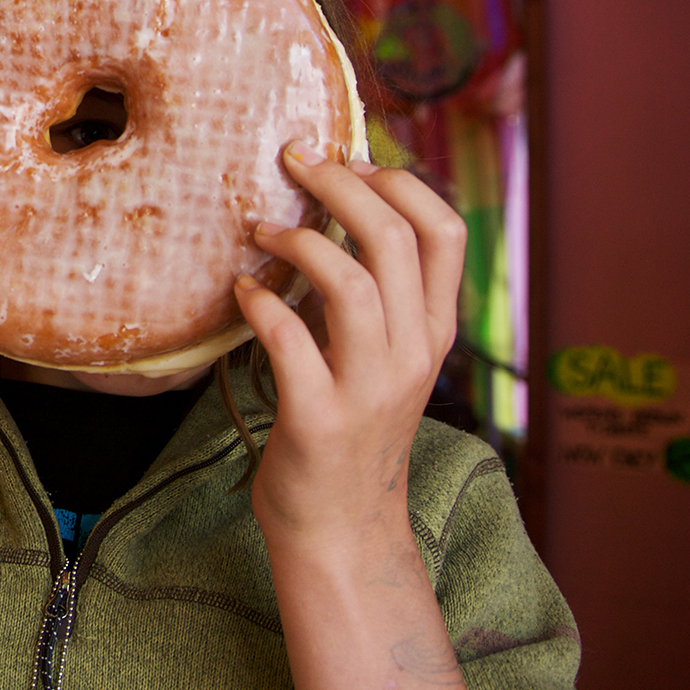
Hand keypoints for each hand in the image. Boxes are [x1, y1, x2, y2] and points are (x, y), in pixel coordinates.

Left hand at [232, 143, 465, 544]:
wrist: (341, 531)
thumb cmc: (351, 429)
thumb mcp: (384, 357)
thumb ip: (375, 296)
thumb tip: (334, 209)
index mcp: (432, 332)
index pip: (448, 232)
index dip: (399, 182)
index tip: (350, 159)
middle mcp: (412, 355)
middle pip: (395, 240)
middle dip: (339, 186)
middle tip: (293, 164)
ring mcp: (370, 388)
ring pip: (352, 284)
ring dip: (299, 242)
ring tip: (260, 231)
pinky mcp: (318, 419)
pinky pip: (289, 341)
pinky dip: (260, 303)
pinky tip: (242, 292)